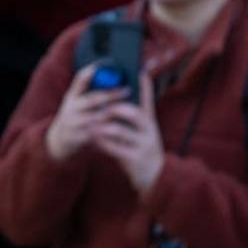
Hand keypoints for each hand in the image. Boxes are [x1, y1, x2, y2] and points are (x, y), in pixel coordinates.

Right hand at [44, 64, 127, 161]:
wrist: (60, 138)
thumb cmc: (76, 116)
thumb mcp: (77, 101)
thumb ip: (89, 91)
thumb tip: (111, 76)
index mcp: (72, 95)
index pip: (80, 79)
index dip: (92, 71)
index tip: (106, 64)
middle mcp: (72, 107)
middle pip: (93, 98)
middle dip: (111, 94)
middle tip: (127, 90)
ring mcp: (75, 122)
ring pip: (98, 117)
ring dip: (114, 112)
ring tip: (131, 109)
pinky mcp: (79, 136)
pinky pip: (98, 132)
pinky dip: (111, 129)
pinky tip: (123, 126)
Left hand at [92, 74, 163, 193]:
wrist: (155, 177)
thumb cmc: (142, 147)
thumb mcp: (144, 129)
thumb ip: (138, 111)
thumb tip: (136, 88)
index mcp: (149, 122)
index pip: (148, 100)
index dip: (145, 86)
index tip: (139, 71)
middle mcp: (149, 131)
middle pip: (134, 113)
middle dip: (115, 107)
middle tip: (101, 105)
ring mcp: (143, 145)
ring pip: (120, 130)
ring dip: (103, 126)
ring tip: (92, 123)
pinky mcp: (135, 159)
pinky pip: (115, 148)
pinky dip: (103, 142)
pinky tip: (94, 139)